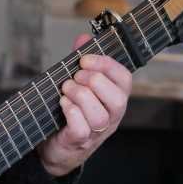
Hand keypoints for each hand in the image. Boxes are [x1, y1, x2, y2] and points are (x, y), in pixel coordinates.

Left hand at [37, 34, 131, 177]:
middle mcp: (112, 116)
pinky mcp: (80, 141)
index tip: (84, 59)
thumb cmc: (72, 110)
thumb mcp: (80, 83)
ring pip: (99, 114)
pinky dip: (70, 111)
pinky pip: (81, 127)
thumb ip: (83, 62)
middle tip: (75, 77)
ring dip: (79, 95)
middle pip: (116, 98)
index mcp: (116, 97)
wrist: (58, 145)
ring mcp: (97, 131)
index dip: (106, 65)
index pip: (124, 78)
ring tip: (66, 89)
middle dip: (93, 80)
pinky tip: (63, 103)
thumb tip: (83, 38)